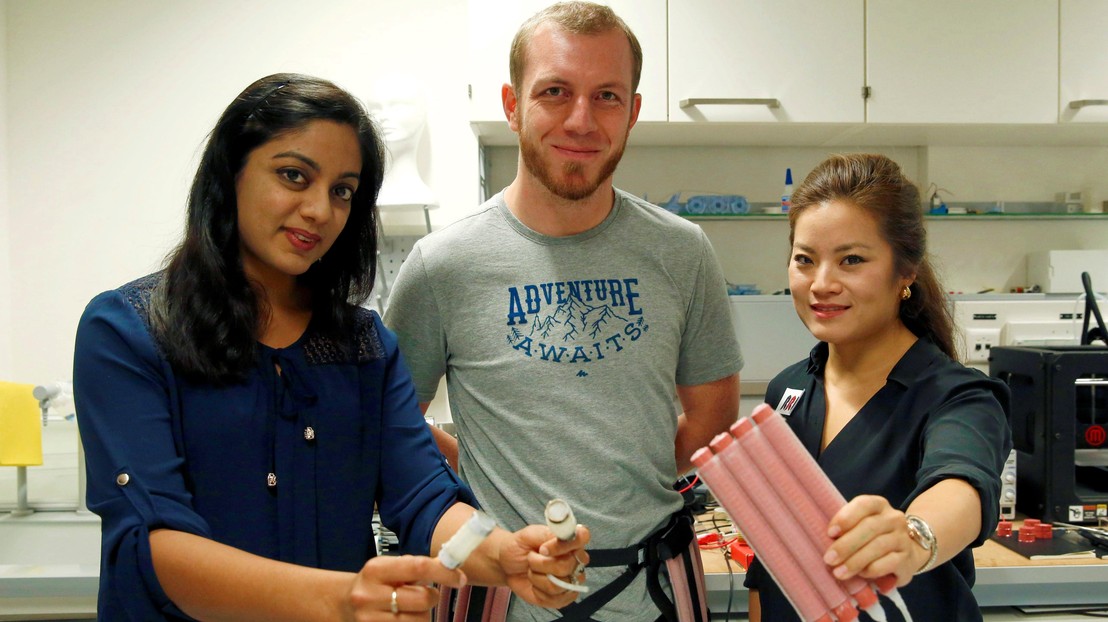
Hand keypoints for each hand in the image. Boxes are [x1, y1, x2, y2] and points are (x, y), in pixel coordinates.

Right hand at [345, 554, 465, 620]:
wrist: (343, 605)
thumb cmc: (375, 584)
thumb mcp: (388, 568)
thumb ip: (416, 567)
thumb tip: (451, 567)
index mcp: (375, 570)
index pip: (419, 567)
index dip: (444, 573)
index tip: (459, 578)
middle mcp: (369, 596)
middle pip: (423, 598)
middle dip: (432, 596)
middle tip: (425, 595)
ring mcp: (369, 621)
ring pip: (420, 621)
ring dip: (422, 615)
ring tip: (409, 609)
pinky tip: (405, 618)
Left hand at [498, 524, 590, 608]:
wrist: (509, 564)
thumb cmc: (521, 547)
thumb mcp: (529, 534)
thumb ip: (547, 534)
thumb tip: (561, 538)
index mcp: (570, 540)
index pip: (582, 537)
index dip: (563, 545)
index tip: (543, 549)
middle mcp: (575, 559)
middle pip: (567, 565)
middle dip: (541, 564)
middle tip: (531, 558)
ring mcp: (571, 579)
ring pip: (558, 584)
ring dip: (537, 578)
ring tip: (532, 571)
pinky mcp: (564, 597)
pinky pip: (555, 599)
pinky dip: (538, 592)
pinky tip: (535, 584)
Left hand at [822, 495, 925, 586]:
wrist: (907, 551)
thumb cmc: (873, 536)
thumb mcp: (860, 525)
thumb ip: (846, 527)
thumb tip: (824, 540)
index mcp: (878, 505)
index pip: (863, 505)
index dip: (845, 518)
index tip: (830, 533)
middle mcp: (894, 518)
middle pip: (869, 528)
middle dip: (846, 545)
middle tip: (829, 559)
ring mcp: (903, 538)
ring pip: (878, 547)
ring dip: (855, 561)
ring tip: (839, 572)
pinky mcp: (908, 558)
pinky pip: (889, 563)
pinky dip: (871, 570)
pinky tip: (860, 575)